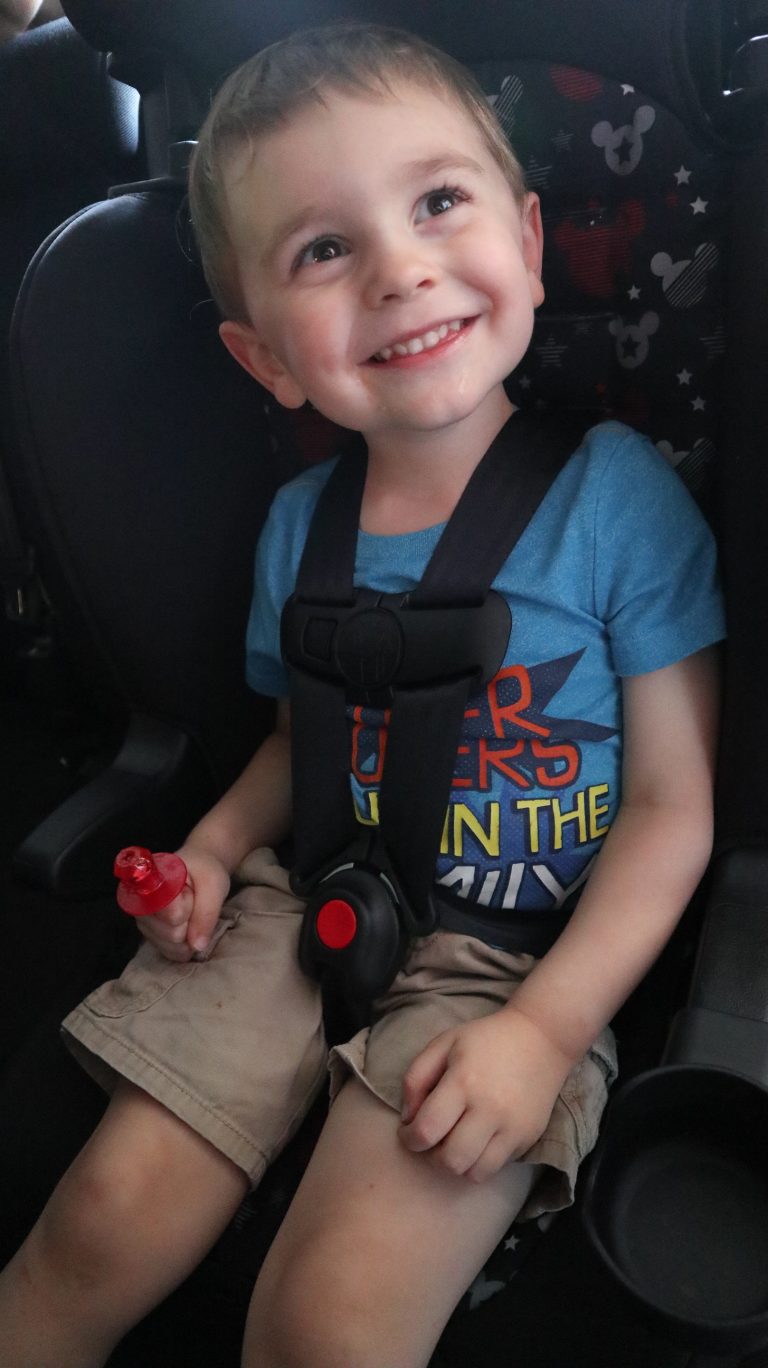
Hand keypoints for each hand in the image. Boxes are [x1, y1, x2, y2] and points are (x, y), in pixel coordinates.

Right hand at [135, 845, 230, 961]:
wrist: (198, 871)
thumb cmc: (204, 872)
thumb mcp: (213, 884)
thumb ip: (206, 912)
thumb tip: (197, 946)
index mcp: (149, 884)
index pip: (170, 913)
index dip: (186, 910)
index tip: (190, 893)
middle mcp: (140, 906)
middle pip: (172, 934)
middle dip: (191, 923)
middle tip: (193, 901)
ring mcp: (145, 925)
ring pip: (172, 947)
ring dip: (189, 935)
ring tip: (189, 911)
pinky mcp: (152, 938)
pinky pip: (172, 954)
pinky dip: (185, 946)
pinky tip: (188, 927)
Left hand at [398, 1008, 573, 1181]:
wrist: (541, 1038)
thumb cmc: (486, 1039)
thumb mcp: (444, 1043)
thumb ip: (416, 1078)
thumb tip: (408, 1119)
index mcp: (463, 1082)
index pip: (426, 1131)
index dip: (409, 1139)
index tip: (408, 1131)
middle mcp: (489, 1109)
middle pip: (449, 1161)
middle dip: (431, 1157)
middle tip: (431, 1141)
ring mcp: (512, 1128)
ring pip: (473, 1173)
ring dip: (456, 1165)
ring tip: (453, 1143)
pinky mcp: (528, 1138)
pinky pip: (496, 1168)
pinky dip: (480, 1162)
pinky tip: (477, 1140)